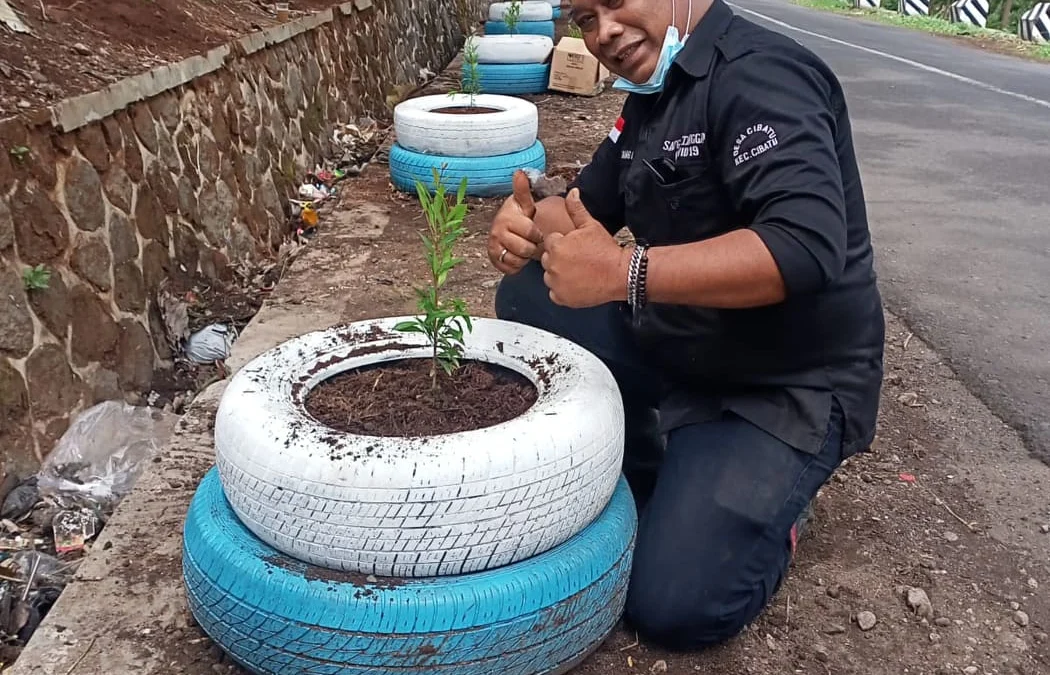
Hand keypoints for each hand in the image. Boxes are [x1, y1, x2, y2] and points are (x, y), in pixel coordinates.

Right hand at [488, 170, 542, 273]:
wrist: (505, 230)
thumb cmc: (518, 216)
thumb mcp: (523, 203)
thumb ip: (523, 190)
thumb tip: (519, 172)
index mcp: (506, 218)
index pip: (531, 233)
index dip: (537, 234)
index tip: (535, 230)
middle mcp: (496, 233)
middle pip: (526, 249)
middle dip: (532, 247)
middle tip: (530, 241)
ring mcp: (494, 247)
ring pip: (519, 260)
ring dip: (526, 256)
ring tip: (524, 246)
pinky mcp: (494, 260)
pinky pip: (512, 268)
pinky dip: (518, 265)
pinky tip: (517, 255)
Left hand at [541, 188, 629, 307]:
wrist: (620, 274)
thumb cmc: (606, 249)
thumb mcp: (591, 226)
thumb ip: (576, 209)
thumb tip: (571, 192)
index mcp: (557, 245)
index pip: (551, 242)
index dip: (564, 244)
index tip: (577, 248)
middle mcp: (552, 265)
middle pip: (548, 260)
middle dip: (559, 259)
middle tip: (579, 261)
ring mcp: (556, 283)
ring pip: (550, 277)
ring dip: (559, 275)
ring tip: (579, 272)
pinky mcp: (561, 298)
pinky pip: (554, 293)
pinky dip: (563, 291)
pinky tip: (577, 284)